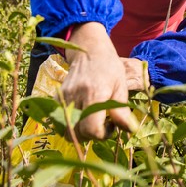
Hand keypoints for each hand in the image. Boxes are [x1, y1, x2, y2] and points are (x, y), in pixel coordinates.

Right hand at [59, 23, 139, 140]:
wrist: (89, 50)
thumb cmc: (109, 68)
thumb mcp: (120, 87)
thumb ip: (121, 111)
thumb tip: (129, 131)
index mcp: (94, 94)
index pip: (91, 129)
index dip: (103, 134)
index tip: (111, 126)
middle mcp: (75, 96)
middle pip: (78, 134)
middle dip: (92, 135)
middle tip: (102, 124)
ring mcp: (63, 97)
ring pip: (66, 130)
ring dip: (79, 133)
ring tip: (91, 121)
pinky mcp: (56, 97)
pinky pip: (59, 121)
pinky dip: (69, 125)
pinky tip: (81, 116)